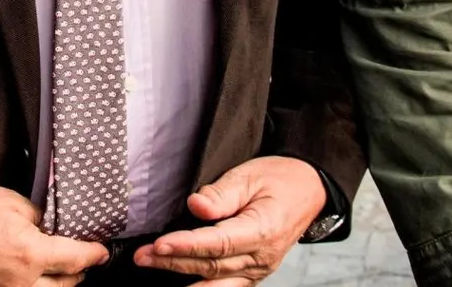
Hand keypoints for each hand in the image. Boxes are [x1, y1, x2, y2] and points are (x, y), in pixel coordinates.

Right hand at [0, 179, 107, 286]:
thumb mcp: (10, 202)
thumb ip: (38, 219)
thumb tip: (51, 229)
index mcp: (30, 255)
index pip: (77, 260)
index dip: (94, 254)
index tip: (101, 251)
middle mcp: (18, 285)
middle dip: (77, 274)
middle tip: (80, 261)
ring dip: (53, 286)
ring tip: (54, 274)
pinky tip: (21, 278)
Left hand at [135, 156, 325, 285]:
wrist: (309, 189)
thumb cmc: (280, 179)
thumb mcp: (251, 175)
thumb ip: (222, 194)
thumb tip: (196, 207)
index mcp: (263, 230)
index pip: (219, 244)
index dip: (187, 246)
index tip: (160, 244)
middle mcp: (262, 257)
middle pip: (212, 266)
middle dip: (173, 262)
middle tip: (142, 255)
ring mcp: (259, 269)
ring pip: (216, 280)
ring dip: (181, 276)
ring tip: (151, 265)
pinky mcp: (254, 272)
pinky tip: (181, 283)